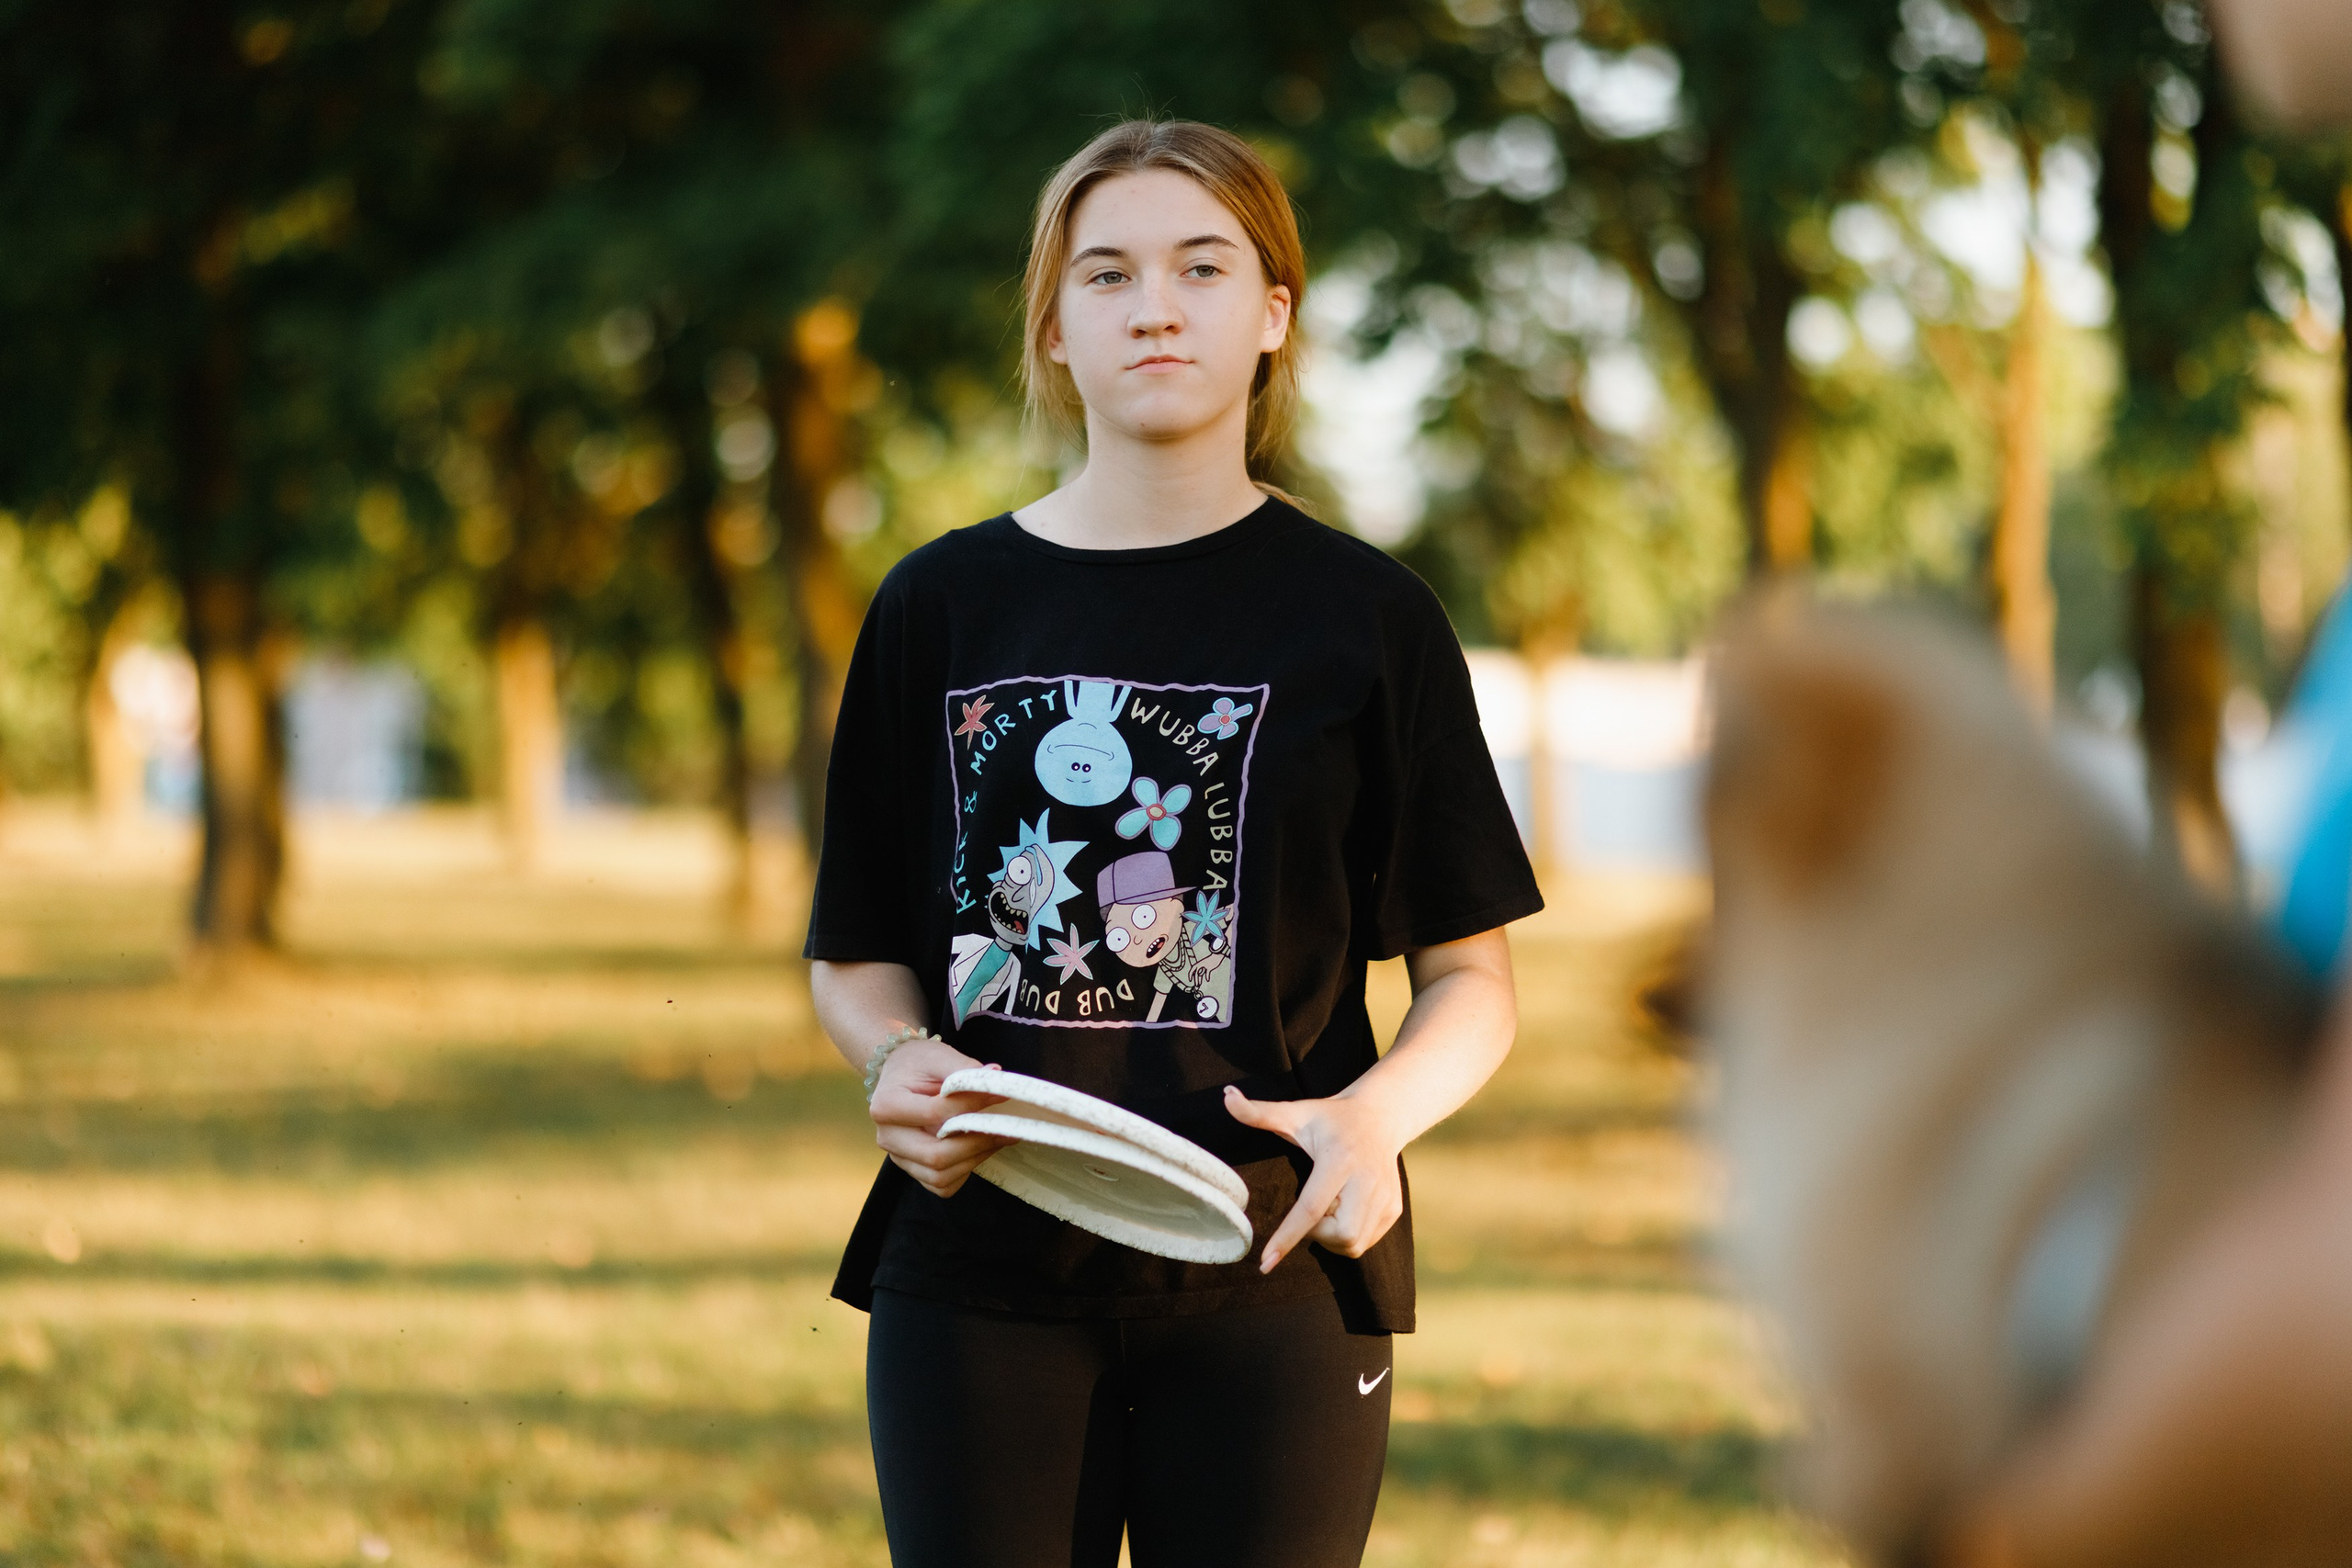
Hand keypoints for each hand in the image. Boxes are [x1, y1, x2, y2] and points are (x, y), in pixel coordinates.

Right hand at [870, 1036, 1010, 1198]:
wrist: (899, 1073)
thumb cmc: (918, 1064)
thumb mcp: (937, 1056)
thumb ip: (964, 1068)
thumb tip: (996, 1078)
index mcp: (886, 1105)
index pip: (936, 1113)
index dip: (971, 1105)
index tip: (999, 1093)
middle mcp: (888, 1136)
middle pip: (935, 1156)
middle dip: (976, 1143)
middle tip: (1005, 1128)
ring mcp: (898, 1156)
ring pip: (940, 1176)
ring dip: (975, 1160)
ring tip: (997, 1137)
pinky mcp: (911, 1168)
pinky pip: (941, 1185)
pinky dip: (963, 1172)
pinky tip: (978, 1149)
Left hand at [1223, 1084, 1405, 1272]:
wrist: (1381, 1116)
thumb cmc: (1330, 1117)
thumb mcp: (1296, 1112)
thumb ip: (1259, 1112)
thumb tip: (1226, 1096)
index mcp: (1339, 1159)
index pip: (1311, 1208)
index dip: (1287, 1238)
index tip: (1265, 1263)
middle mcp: (1367, 1180)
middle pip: (1340, 1235)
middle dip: (1317, 1234)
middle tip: (1311, 1208)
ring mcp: (1386, 1197)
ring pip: (1353, 1244)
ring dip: (1331, 1237)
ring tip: (1329, 1205)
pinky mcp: (1394, 1209)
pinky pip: (1365, 1242)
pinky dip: (1347, 1235)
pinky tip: (1344, 1208)